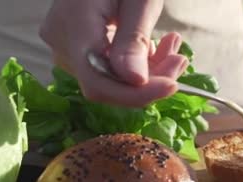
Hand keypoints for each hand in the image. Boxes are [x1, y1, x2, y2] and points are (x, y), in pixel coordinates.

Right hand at [39, 0, 187, 106]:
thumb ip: (133, 40)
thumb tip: (134, 82)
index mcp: (74, 24)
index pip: (97, 82)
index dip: (134, 95)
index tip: (172, 86)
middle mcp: (62, 42)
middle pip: (105, 83)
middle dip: (148, 81)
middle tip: (180, 60)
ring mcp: (66, 46)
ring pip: (109, 79)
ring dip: (147, 72)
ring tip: (171, 47)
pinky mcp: (76, 47)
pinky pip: (107, 68)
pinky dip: (135, 64)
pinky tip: (154, 47)